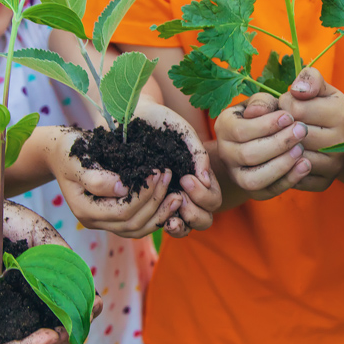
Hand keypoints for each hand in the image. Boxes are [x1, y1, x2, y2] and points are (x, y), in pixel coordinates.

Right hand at [45, 126, 193, 238]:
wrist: (60, 153)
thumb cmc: (68, 151)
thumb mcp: (77, 160)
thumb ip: (96, 177)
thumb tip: (122, 189)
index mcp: (85, 210)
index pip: (122, 212)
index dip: (143, 195)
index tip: (157, 172)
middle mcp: (95, 221)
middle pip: (133, 224)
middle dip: (156, 203)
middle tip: (170, 179)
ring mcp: (105, 222)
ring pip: (138, 230)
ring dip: (160, 214)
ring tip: (177, 195)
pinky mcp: (115, 216)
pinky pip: (138, 224)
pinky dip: (156, 215)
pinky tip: (169, 201)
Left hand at [134, 98, 222, 234]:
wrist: (131, 114)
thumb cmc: (161, 122)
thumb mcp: (183, 133)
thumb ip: (198, 154)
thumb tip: (206, 181)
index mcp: (197, 178)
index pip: (212, 202)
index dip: (204, 198)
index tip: (186, 181)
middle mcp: (184, 192)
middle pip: (203, 221)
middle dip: (195, 214)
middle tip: (180, 198)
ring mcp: (165, 200)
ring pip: (182, 228)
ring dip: (180, 225)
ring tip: (169, 216)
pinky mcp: (144, 202)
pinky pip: (155, 224)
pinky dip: (157, 223)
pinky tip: (151, 215)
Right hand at [214, 92, 311, 199]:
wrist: (259, 139)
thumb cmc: (263, 116)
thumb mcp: (261, 103)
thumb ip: (261, 102)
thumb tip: (259, 111)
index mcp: (224, 127)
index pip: (241, 130)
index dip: (267, 125)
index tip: (290, 117)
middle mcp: (225, 153)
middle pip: (248, 155)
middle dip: (279, 143)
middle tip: (302, 131)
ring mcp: (236, 175)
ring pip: (254, 179)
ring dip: (282, 164)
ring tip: (301, 149)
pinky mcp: (252, 191)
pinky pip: (268, 192)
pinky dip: (288, 180)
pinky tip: (305, 165)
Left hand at [279, 67, 343, 190]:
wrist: (343, 139)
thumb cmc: (324, 107)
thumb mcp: (320, 87)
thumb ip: (309, 78)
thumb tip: (297, 90)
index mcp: (341, 114)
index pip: (293, 107)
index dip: (284, 103)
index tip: (289, 104)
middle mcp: (341, 143)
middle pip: (290, 133)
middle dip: (279, 125)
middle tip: (282, 121)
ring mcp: (334, 166)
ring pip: (290, 156)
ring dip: (279, 146)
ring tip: (282, 136)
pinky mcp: (324, 183)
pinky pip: (292, 177)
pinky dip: (283, 166)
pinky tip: (283, 155)